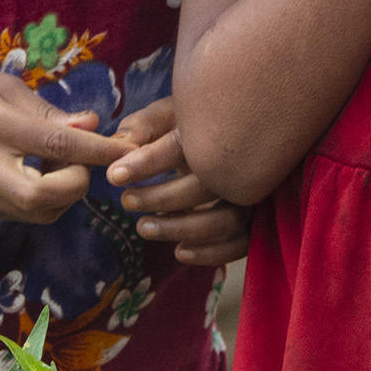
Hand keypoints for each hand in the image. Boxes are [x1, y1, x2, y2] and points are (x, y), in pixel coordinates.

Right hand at [0, 61, 134, 224]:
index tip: (129, 150)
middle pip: (43, 198)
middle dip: (77, 184)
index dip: (98, 151)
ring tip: (61, 164)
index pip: (54, 145)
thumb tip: (93, 126)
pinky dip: (48, 199)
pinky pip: (26, 214)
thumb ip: (49, 111)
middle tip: (79, 160)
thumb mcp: (4, 86)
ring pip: (39, 213)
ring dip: (65, 194)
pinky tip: (43, 174)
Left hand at [103, 95, 255, 268]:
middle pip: (206, 187)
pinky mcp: (255, 220)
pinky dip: (211, 252)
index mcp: (215, 130)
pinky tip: (179, 252)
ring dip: (181, 228)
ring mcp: (252, 194)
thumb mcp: (165, 117)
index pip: (181, 147)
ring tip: (142, 228)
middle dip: (161, 198)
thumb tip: (120, 143)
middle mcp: (240, 163)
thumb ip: (143, 126)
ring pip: (225, 219)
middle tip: (126, 200)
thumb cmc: (189, 127)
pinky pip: (241, 242)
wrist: (230, 139)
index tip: (115, 175)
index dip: (148, 162)